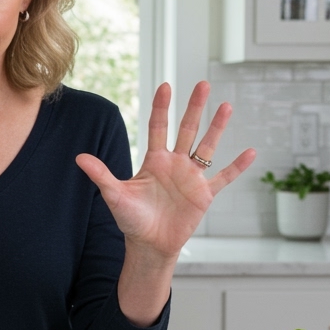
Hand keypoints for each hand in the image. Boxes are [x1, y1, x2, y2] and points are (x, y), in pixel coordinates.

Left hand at [76, 81, 255, 259]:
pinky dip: (236, 167)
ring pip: (207, 147)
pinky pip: (223, 177)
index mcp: (154, 160)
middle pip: (187, 129)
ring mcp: (192, 178)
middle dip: (194, 107)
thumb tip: (79, 157)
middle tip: (202, 84)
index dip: (162, 107)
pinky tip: (250, 152)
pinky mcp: (204, 195)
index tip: (166, 85)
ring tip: (226, 106)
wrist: (149, 245)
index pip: (159, 127)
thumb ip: (101, 175)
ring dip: (217, 128)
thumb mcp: (115, 195)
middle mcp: (175, 164)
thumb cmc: (131, 220)